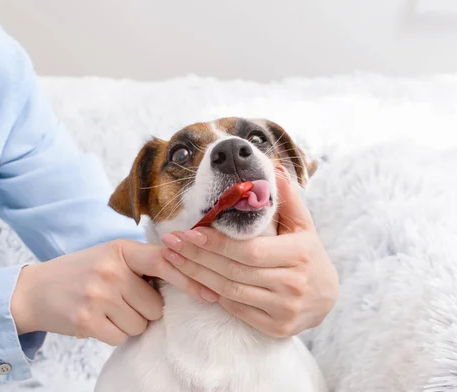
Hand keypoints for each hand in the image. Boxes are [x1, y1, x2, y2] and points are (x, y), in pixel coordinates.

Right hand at [10, 239, 205, 345]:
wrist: (35, 290)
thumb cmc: (81, 273)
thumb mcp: (110, 257)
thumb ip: (141, 263)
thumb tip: (184, 276)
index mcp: (120, 249)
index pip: (164, 261)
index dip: (189, 277)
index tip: (210, 292)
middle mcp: (111, 269)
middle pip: (155, 305)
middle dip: (145, 308)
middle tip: (121, 299)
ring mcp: (98, 294)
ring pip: (141, 323)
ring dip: (129, 322)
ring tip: (106, 308)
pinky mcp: (87, 320)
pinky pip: (122, 337)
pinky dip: (113, 333)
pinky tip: (97, 320)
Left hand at [160, 166, 338, 337]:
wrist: (327, 298)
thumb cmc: (308, 254)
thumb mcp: (303, 225)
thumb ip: (288, 198)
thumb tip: (275, 170)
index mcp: (298, 255)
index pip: (248, 250)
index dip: (216, 243)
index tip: (189, 232)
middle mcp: (292, 284)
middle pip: (233, 271)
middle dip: (197, 256)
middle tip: (171, 243)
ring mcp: (284, 309)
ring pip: (230, 292)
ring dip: (197, 275)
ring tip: (173, 260)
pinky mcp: (276, 328)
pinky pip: (236, 310)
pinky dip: (213, 294)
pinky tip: (195, 279)